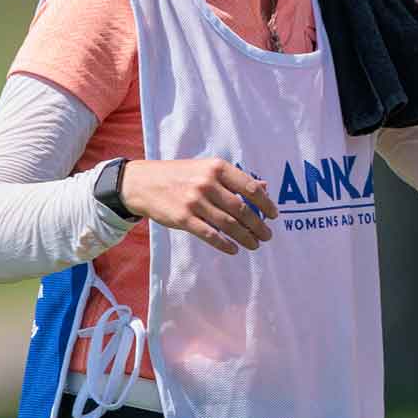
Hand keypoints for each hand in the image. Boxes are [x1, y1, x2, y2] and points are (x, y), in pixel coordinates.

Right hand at [119, 158, 277, 254]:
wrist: (142, 183)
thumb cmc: (181, 175)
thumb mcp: (207, 168)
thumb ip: (235, 178)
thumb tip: (264, 187)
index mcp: (217, 168)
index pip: (250, 188)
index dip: (266, 204)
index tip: (274, 215)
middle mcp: (207, 183)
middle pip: (242, 209)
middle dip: (258, 225)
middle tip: (267, 235)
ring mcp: (194, 201)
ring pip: (228, 224)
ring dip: (246, 237)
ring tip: (255, 244)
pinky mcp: (183, 218)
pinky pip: (210, 235)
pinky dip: (225, 244)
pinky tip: (234, 249)